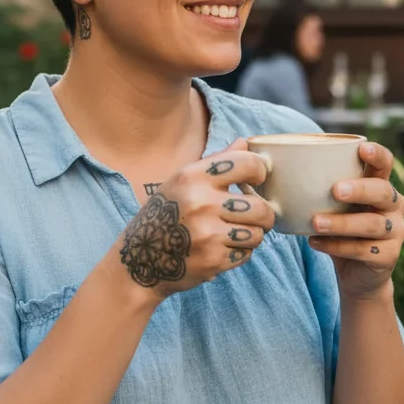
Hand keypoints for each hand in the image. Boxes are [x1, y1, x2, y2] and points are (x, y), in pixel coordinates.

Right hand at [116, 139, 275, 298]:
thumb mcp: (182, 182)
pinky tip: (222, 248)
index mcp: (193, 177)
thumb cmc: (164, 214)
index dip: (259, 172)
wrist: (140, 260)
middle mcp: (201, 203)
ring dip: (251, 235)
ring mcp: (207, 234)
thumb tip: (244, 143)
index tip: (256, 180)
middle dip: (263, 214)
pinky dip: (239, 253)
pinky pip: (246, 254)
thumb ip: (216, 162)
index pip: (247, 163)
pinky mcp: (212, 260)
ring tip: (236, 233)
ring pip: (257, 233)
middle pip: (260, 207)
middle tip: (254, 217)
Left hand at [308, 142, 403, 299]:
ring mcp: (395, 232)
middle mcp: (394, 206)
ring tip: (315, 222)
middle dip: (359, 189)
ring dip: (341, 223)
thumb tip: (269, 163)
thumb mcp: (333, 207)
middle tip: (334, 190)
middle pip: (383, 192)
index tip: (362, 148)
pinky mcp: (389, 257)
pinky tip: (315, 243)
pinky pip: (363, 250)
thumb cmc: (339, 229)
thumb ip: (317, 188)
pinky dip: (337, 246)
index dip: (377, 155)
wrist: (355, 274)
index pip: (385, 165)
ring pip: (372, 224)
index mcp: (380, 186)